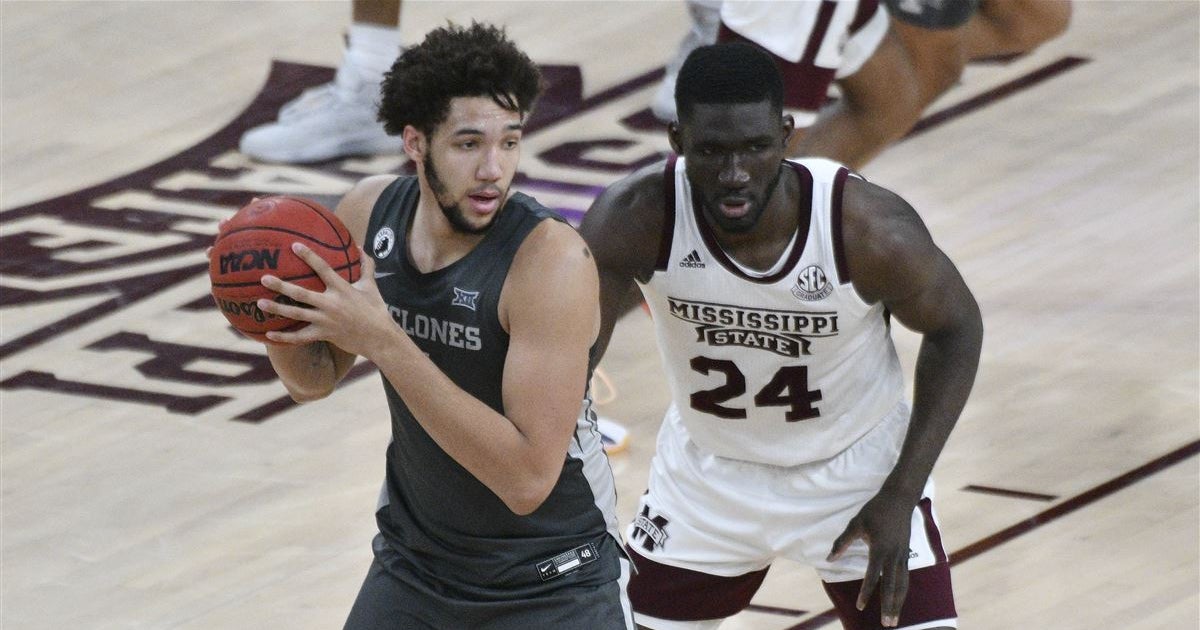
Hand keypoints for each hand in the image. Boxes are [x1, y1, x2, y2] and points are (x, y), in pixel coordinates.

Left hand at [258, 243, 394, 357]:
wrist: (379, 338)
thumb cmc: (376, 310)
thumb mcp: (371, 286)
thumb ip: (365, 266)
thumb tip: (361, 247)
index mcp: (342, 289)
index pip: (323, 269)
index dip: (309, 256)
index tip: (293, 245)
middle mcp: (331, 304)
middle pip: (301, 294)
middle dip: (281, 286)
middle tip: (264, 278)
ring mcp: (326, 321)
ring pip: (297, 314)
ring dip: (277, 309)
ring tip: (259, 303)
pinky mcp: (324, 335)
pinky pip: (300, 337)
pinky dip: (284, 337)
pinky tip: (268, 334)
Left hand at [826, 488, 917, 627]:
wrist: (899, 499)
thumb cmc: (875, 510)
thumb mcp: (855, 523)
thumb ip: (842, 542)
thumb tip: (829, 559)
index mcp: (880, 549)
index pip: (872, 576)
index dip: (866, 592)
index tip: (860, 606)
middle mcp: (894, 556)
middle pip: (892, 586)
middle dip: (889, 606)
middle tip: (887, 624)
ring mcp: (903, 556)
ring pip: (902, 585)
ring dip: (898, 603)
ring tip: (894, 620)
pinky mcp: (906, 555)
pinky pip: (905, 578)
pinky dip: (902, 592)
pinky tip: (899, 602)